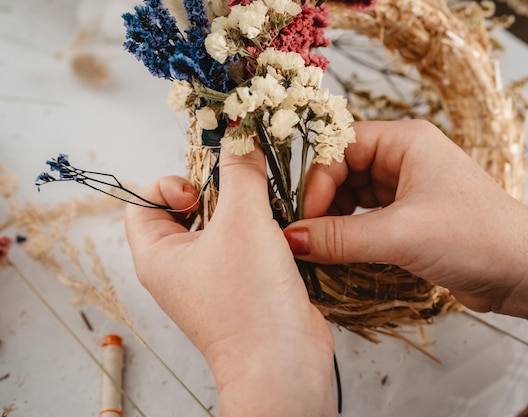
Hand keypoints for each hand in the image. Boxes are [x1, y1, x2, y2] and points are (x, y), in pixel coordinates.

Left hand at [125, 146, 336, 415]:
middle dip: (216, 191)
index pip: (142, 201)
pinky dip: (261, 230)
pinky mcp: (243, 285)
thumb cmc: (250, 300)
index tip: (201, 188)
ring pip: (221, 225)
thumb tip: (238, 130)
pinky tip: (283, 227)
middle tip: (241, 189)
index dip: (169, 184)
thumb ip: (241, 171)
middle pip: (186, 208)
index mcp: (158, 255)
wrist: (285, 363)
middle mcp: (179, 268)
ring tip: (267, 206)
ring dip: (244, 208)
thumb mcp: (244, 221)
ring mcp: (212, 279)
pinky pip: (245, 244)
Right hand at [285, 120, 527, 364]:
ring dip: (334, 219)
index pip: (341, 146)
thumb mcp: (400, 234)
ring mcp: (408, 188)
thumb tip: (290, 240)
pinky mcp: (411, 218)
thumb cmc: (475, 237)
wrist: (525, 271)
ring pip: (353, 195)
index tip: (304, 219)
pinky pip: (367, 217)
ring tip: (319, 246)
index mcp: (405, 141)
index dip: (317, 179)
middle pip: (343, 169)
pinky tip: (339, 251)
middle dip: (322, 200)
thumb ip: (340, 237)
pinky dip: (350, 232)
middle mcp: (404, 158)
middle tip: (305, 235)